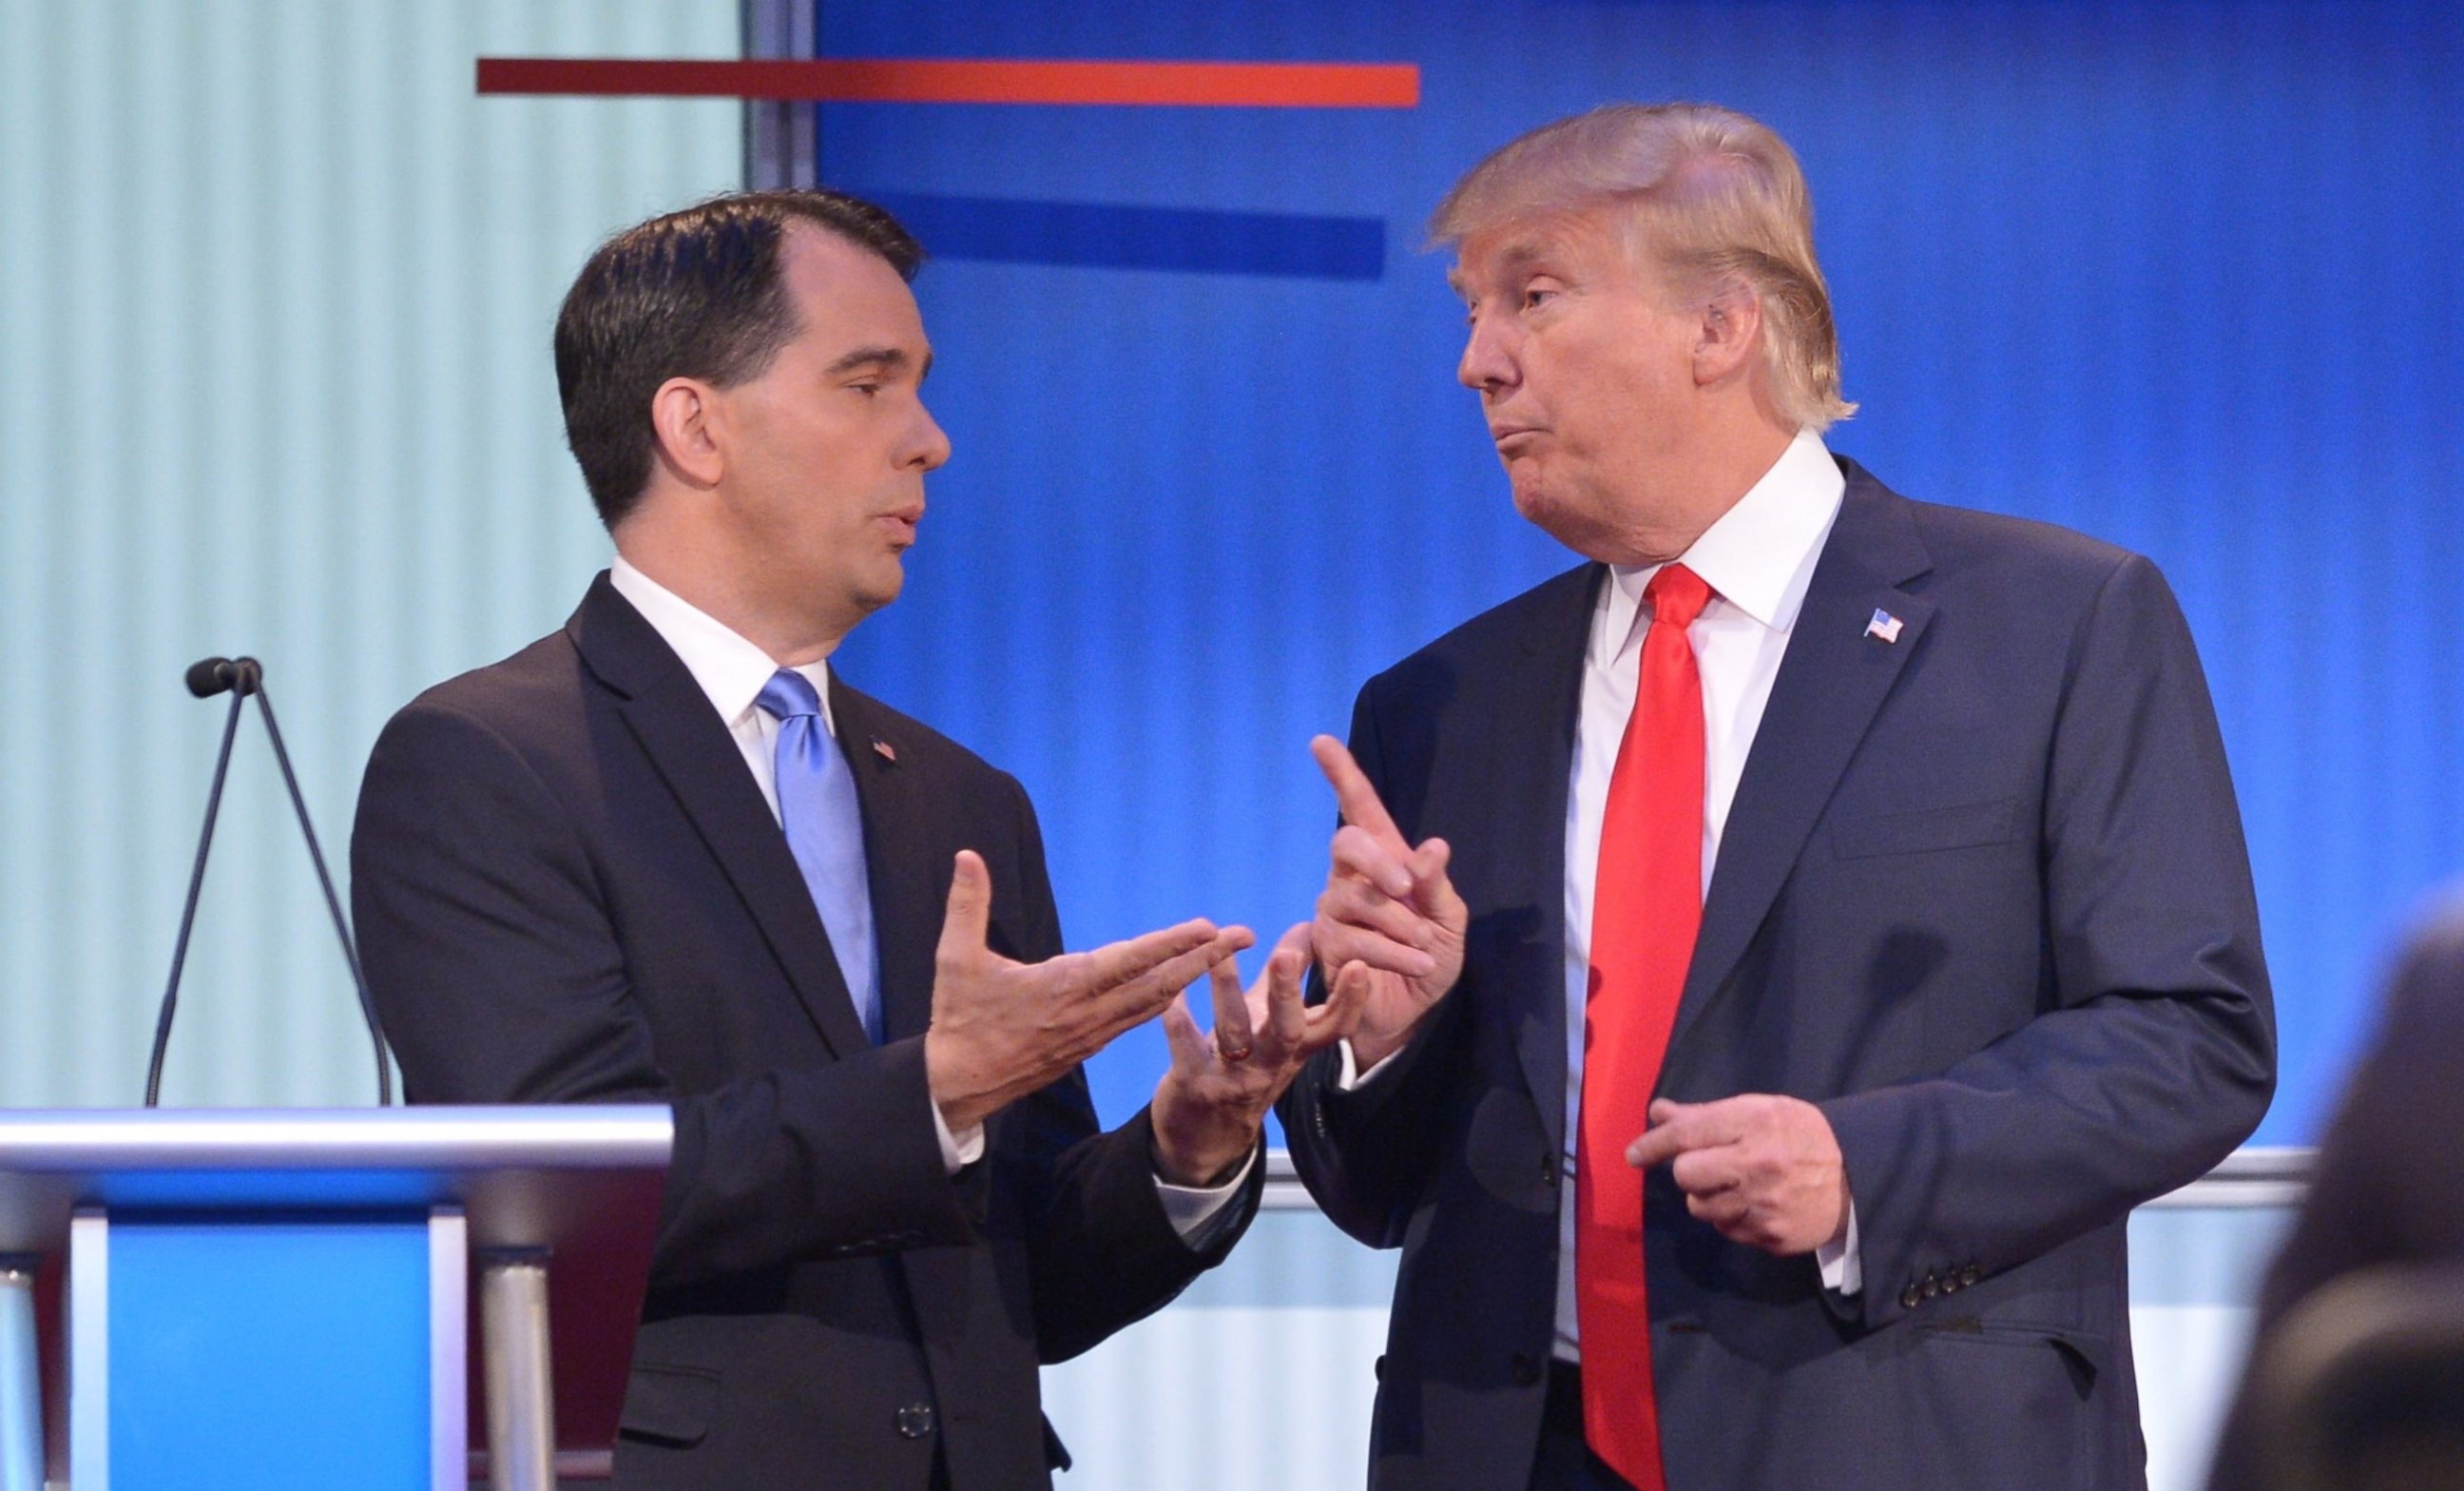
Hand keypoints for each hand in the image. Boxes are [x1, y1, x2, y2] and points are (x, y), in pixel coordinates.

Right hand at [925, 850, 1252, 1133]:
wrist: (959, 1084)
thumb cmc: (959, 1019)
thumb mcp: (956, 959)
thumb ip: (966, 904)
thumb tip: (967, 856)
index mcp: (1064, 987)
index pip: (1130, 961)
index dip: (1172, 943)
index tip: (1208, 926)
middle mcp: (1089, 1012)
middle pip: (1160, 984)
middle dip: (1206, 958)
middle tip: (1245, 936)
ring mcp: (1093, 1033)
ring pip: (1154, 1003)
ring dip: (1192, 976)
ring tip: (1224, 954)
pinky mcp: (1088, 1045)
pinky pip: (1138, 1018)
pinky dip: (1166, 998)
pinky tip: (1181, 986)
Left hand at [1150, 924, 1369, 1185]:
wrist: (1207, 1133)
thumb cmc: (1247, 1061)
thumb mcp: (1273, 1021)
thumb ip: (1291, 975)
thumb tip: (1312, 925)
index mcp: (1297, 1047)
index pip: (1334, 1026)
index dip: (1350, 999)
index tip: (1358, 964)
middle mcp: (1272, 1064)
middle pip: (1288, 1031)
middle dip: (1286, 993)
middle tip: (1284, 957)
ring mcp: (1235, 1078)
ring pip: (1233, 1034)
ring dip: (1225, 991)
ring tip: (1218, 953)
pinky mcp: (1196, 1086)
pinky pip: (1187, 1053)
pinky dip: (1179, 1024)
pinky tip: (1171, 998)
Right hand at [1309, 735, 1467, 1069]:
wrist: (1412, 1011)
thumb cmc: (1431, 957)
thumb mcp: (1448, 921)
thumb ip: (1437, 885)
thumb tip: (1432, 847)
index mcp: (1384, 860)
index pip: (1359, 809)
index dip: (1341, 775)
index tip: (1319, 742)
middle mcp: (1350, 878)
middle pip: (1347, 843)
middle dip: (1379, 862)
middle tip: (1407, 888)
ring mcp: (1333, 911)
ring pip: (1357, 900)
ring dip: (1402, 926)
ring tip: (1426, 950)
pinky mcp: (1325, 947)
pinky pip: (1358, 940)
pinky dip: (1397, 954)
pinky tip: (1419, 964)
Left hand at [1624, 1095, 1850, 1255]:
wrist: (1859, 1178)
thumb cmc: (1802, 1136)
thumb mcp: (1760, 1111)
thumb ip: (1706, 1115)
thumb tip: (1658, 1113)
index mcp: (1755, 1123)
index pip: (1687, 1134)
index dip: (1654, 1144)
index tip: (1634, 1154)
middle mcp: (1758, 1164)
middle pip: (1686, 1175)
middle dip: (1689, 1171)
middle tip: (1708, 1166)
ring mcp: (1765, 1205)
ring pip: (1700, 1207)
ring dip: (1708, 1197)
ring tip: (1736, 1186)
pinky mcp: (1771, 1237)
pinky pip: (1726, 1230)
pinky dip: (1730, 1218)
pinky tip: (1754, 1205)